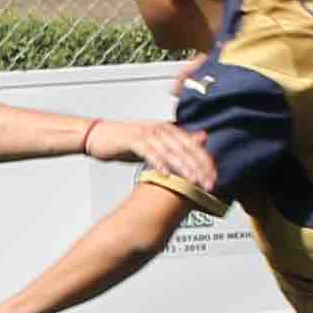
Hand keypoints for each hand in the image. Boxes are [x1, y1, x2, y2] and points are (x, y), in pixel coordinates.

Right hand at [90, 118, 216, 188]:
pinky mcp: (132, 139)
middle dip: (199, 167)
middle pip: (186, 148)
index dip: (205, 162)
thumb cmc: (125, 142)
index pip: (193, 145)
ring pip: (170, 150)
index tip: (214, 178)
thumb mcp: (154, 144)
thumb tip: (195, 149)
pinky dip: (158, 163)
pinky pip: (148, 152)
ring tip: (192, 181)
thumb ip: (174, 147)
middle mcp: (160, 128)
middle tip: (208, 184)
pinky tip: (165, 175)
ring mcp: (146, 133)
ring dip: (183, 167)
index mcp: (168, 129)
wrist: (98, 135)